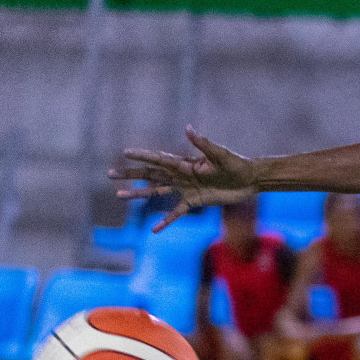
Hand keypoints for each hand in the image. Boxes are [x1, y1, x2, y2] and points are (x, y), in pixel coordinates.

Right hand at [109, 127, 258, 229]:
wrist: (250, 180)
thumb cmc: (236, 164)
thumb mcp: (221, 154)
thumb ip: (204, 144)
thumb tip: (188, 128)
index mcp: (185, 163)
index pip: (159, 159)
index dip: (142, 156)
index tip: (125, 153)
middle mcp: (181, 175)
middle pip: (150, 175)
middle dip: (130, 174)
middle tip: (109, 174)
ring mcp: (186, 189)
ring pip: (156, 192)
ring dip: (137, 194)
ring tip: (118, 196)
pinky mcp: (195, 202)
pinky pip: (176, 213)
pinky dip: (165, 221)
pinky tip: (153, 230)